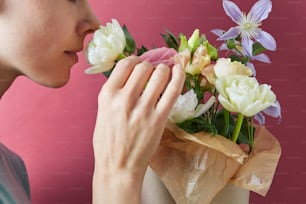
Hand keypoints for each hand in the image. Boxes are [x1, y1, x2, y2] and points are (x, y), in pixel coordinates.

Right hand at [92, 56, 184, 203]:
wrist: (118, 167)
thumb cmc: (108, 143)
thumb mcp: (103, 113)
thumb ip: (115, 93)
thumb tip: (132, 75)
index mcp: (107, 95)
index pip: (125, 64)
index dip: (135, 60)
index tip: (140, 63)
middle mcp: (124, 98)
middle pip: (144, 67)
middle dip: (151, 65)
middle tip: (154, 70)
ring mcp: (143, 109)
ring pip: (160, 74)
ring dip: (164, 69)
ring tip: (165, 72)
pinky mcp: (159, 119)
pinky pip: (173, 90)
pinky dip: (178, 76)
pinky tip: (179, 71)